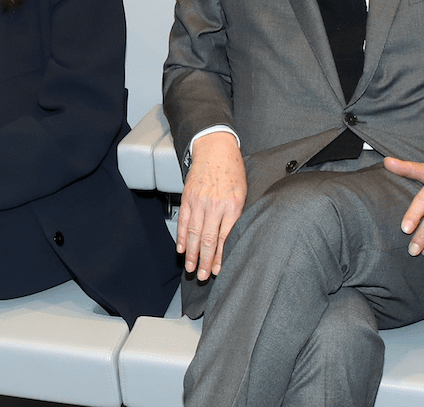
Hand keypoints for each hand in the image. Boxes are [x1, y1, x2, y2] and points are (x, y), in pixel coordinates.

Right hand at [177, 131, 245, 280]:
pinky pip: (183, 220)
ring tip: (190, 267)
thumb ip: (236, 215)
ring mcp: (198, 202)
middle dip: (203, 260)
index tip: (215, 270)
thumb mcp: (243, 193)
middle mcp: (214, 206)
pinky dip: (181, 236)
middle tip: (200, 275)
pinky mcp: (187, 197)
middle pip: (206, 239)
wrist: (215, 149)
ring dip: (190, 253)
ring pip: (193, 233)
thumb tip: (231, 237)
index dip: (218, 257)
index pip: (223, 238)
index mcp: (231, 206)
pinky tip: (181, 248)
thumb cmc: (232, 170)